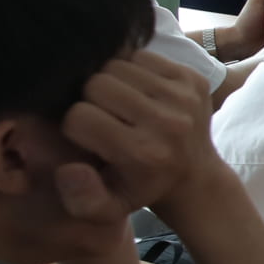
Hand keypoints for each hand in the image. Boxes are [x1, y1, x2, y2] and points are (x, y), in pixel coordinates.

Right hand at [57, 52, 222, 220]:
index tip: (85, 137)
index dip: (72, 125)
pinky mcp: (192, 78)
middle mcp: (167, 123)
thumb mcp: (106, 208)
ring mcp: (183, 96)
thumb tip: (70, 170)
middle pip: (96, 84)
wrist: (194, 175)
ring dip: (108, 80)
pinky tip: (135, 92)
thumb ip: (80, 198)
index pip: (78, 117)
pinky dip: (129, 68)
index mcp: (142, 153)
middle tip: (100, 116)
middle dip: (87, 98)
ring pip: (116, 65)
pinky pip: (140, 55)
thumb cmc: (139, 189)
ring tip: (116, 103)